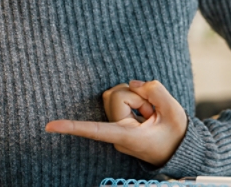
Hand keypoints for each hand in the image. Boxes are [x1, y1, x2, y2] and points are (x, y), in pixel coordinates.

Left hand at [45, 80, 188, 165]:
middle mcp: (117, 133)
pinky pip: (121, 98)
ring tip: (150, 114)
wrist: (180, 149)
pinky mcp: (118, 120)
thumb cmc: (176, 135)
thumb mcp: (174, 112)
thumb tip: (133, 83)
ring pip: (116, 95)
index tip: (49, 127)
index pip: (95, 130)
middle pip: (115, 97)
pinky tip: (146, 113)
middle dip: (135, 95)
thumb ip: (155, 92)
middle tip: (152, 112)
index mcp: (127, 136)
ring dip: (136, 98)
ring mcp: (116, 127)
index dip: (72, 127)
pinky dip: (136, 100)